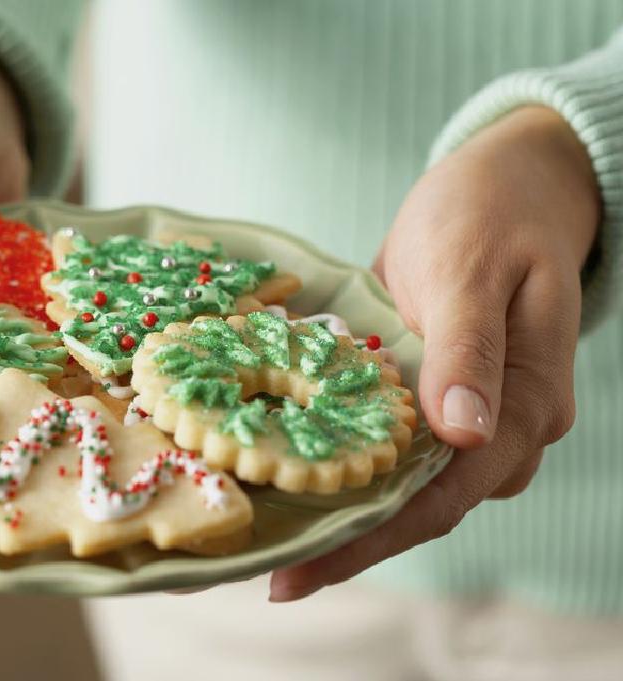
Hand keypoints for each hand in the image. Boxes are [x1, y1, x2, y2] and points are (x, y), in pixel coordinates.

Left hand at [270, 106, 600, 600]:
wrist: (507, 178)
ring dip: (345, 507)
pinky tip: (292, 473)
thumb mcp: (474, 271)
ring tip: (272, 535)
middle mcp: (500, 425)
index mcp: (527, 405)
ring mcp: (467, 412)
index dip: (375, 538)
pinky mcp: (432, 391)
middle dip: (352, 541)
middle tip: (276, 574)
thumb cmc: (493, 213)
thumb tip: (464, 438)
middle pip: (423, 504)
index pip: (446, 496)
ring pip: (404, 480)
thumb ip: (469, 352)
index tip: (305, 572)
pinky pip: (390, 441)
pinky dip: (345, 460)